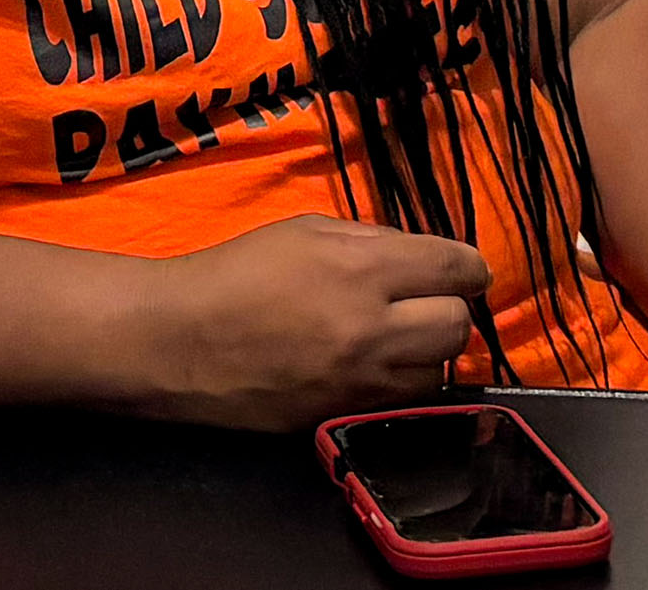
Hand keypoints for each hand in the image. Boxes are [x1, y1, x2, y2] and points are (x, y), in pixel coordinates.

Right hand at [123, 215, 490, 430]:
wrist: (178, 341)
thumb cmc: (235, 274)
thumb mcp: (305, 231)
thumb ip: (370, 241)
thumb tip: (418, 258)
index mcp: (361, 269)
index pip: (455, 267)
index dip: (469, 267)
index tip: (465, 270)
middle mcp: (371, 329)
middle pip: (458, 325)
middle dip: (450, 308)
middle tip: (427, 302)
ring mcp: (360, 382)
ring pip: (439, 371)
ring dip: (429, 351)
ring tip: (399, 337)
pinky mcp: (344, 416)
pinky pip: (402, 402)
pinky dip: (401, 382)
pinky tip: (375, 365)